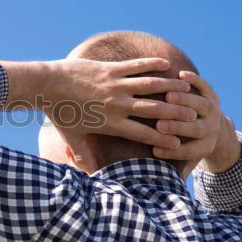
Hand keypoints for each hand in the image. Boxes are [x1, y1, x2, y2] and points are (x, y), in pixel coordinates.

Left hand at [44, 57, 196, 148]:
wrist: (47, 85)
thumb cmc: (59, 113)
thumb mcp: (72, 138)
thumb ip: (83, 157)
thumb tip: (90, 176)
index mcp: (111, 123)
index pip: (143, 134)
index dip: (163, 139)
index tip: (179, 144)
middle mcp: (117, 104)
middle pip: (154, 110)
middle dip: (176, 113)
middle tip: (194, 114)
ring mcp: (115, 84)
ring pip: (150, 85)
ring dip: (170, 86)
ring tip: (186, 87)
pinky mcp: (110, 69)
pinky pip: (136, 66)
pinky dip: (152, 64)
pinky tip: (167, 64)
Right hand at [153, 71, 239, 171]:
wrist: (214, 130)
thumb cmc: (188, 145)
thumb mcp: (185, 160)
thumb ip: (173, 169)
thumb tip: (157, 185)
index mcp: (204, 147)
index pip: (188, 151)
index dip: (172, 151)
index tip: (154, 149)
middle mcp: (211, 130)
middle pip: (195, 129)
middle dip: (177, 126)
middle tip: (159, 124)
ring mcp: (214, 111)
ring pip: (201, 105)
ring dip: (185, 100)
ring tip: (167, 96)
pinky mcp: (213, 95)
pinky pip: (205, 86)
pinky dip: (195, 80)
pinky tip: (180, 75)